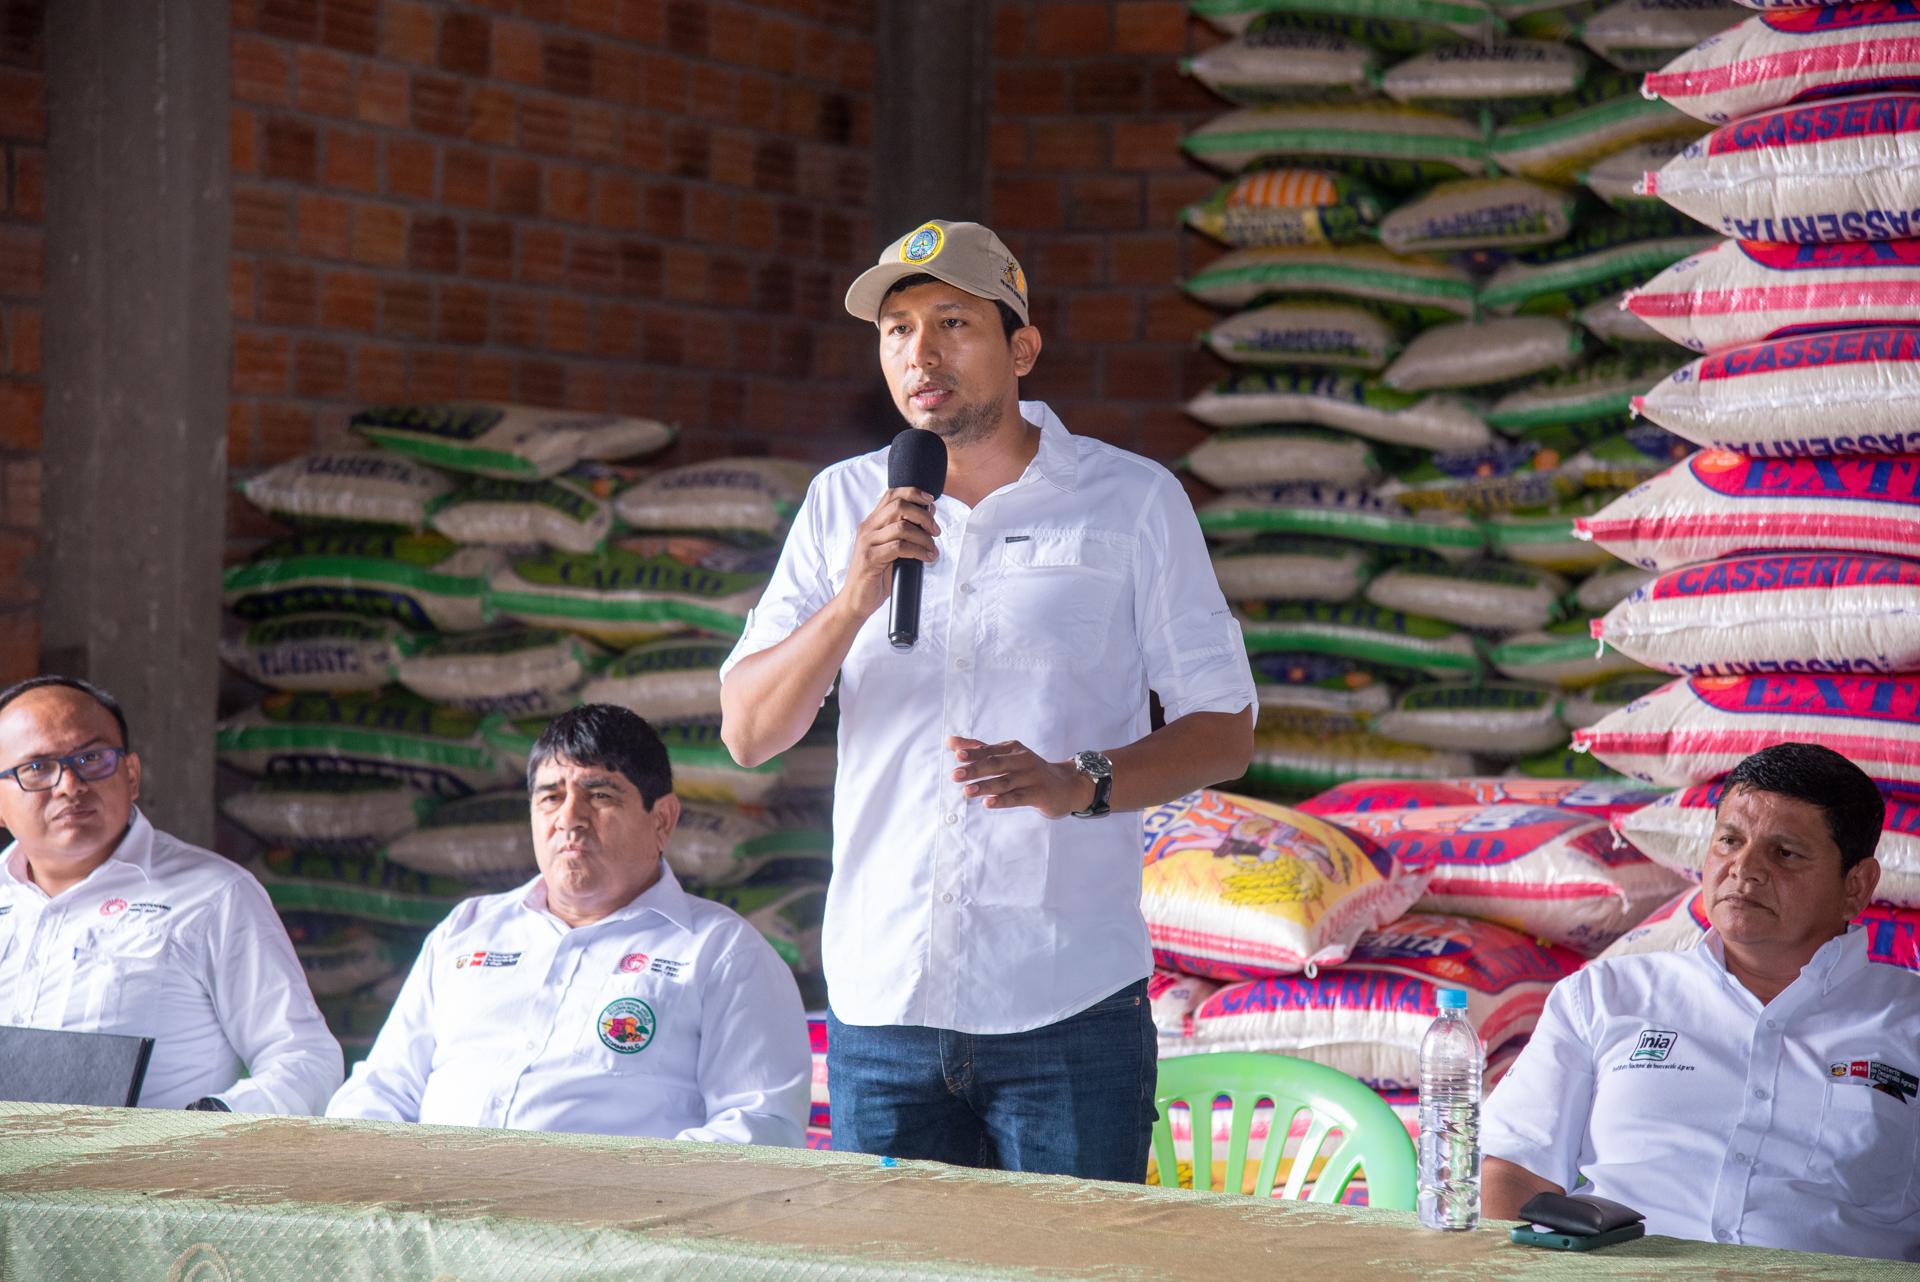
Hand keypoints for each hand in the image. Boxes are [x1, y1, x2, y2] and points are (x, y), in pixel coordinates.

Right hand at [835, 487, 940, 623]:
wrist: (856, 600)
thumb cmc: (876, 576)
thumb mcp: (895, 550)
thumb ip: (909, 532)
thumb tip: (930, 512)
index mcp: (872, 522)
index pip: (891, 494)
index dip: (913, 492)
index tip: (930, 501)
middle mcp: (868, 528)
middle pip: (899, 506)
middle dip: (923, 516)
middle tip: (935, 531)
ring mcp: (867, 542)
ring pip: (901, 526)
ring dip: (923, 537)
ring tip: (932, 549)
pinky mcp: (869, 558)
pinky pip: (899, 547)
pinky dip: (918, 551)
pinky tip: (926, 558)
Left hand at [947, 736, 1095, 818]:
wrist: (1065, 785)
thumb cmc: (1029, 770)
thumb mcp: (1007, 755)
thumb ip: (979, 749)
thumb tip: (950, 742)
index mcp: (1013, 749)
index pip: (989, 750)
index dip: (973, 753)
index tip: (957, 755)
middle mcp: (1022, 760)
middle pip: (995, 764)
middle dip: (975, 769)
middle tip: (955, 775)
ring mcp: (1031, 777)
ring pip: (1004, 782)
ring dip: (985, 786)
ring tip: (967, 791)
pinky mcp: (1038, 794)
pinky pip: (1017, 798)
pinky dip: (1002, 800)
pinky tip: (988, 803)